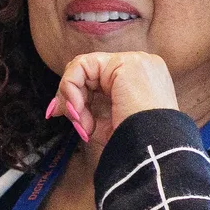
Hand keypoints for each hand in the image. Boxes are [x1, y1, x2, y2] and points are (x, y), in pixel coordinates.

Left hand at [48, 51, 179, 151]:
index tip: (73, 119)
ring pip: (83, 67)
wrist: (153, 148)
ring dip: (72, 96)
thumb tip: (55, 106)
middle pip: (89, 71)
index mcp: (140, 80)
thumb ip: (85, 111)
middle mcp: (139, 66)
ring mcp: (134, 61)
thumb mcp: (106, 124)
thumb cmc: (134, 142)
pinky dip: (71, 87)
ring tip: (82, 120)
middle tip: (72, 119)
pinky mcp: (124, 63)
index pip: (99, 79)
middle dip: (71, 96)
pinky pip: (82, 66)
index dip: (79, 96)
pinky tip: (79, 109)